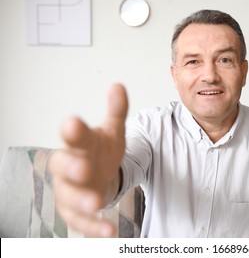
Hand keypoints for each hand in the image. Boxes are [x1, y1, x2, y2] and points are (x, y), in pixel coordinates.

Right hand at [49, 84, 127, 236]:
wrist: (99, 173)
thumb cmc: (101, 151)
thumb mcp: (113, 131)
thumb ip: (117, 111)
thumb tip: (118, 86)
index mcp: (79, 144)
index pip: (73, 136)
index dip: (73, 130)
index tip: (74, 124)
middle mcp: (69, 166)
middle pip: (62, 166)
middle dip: (70, 168)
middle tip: (83, 169)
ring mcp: (69, 189)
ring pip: (68, 196)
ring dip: (81, 200)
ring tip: (97, 202)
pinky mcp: (74, 211)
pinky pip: (80, 221)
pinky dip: (94, 227)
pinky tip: (110, 231)